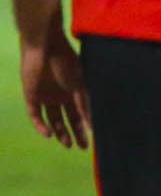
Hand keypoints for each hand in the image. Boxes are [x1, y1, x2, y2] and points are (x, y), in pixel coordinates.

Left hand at [20, 24, 89, 148]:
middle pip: (67, 120)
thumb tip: (92, 125)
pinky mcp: (31, 97)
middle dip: (73, 134)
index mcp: (73, 92)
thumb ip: (84, 105)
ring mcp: (45, 97)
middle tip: (80, 147)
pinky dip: (41, 126)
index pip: (79, 115)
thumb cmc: (66, 62)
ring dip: (58, 132)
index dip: (84, 129)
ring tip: (65, 144)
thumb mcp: (79, 86)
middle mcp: (60, 97)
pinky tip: (49, 134)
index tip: (90, 142)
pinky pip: (35, 116)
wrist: (45, 48)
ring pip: (52, 120)